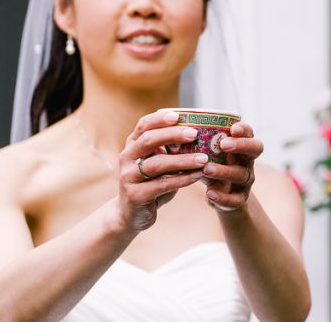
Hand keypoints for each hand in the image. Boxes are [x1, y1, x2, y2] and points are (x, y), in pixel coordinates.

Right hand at [117, 110, 208, 230]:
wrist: (132, 215)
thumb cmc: (152, 183)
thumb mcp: (160, 164)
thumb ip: (171, 150)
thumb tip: (201, 134)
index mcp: (133, 145)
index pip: (144, 125)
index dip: (160, 118)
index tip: (178, 115)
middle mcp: (126, 157)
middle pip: (149, 141)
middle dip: (173, 135)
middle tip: (195, 134)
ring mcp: (128, 177)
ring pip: (157, 164)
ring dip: (183, 160)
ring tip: (204, 158)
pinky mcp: (135, 195)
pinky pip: (162, 184)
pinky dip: (182, 179)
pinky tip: (198, 175)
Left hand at [201, 122, 262, 211]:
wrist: (218, 195)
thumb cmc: (209, 165)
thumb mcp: (204, 153)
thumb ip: (192, 143)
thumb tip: (165, 132)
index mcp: (239, 145)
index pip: (248, 132)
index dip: (243, 129)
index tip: (233, 127)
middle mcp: (246, 160)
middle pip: (255, 149)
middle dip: (242, 145)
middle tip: (224, 144)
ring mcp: (245, 179)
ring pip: (241, 174)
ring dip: (225, 171)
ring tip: (206, 169)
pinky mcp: (239, 198)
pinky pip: (236, 199)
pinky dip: (223, 197)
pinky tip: (210, 193)